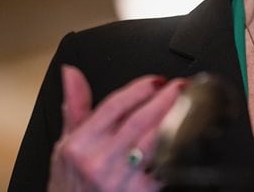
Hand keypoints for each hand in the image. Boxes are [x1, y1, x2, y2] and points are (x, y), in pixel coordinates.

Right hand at [48, 65, 185, 191]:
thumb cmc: (70, 183)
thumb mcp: (64, 143)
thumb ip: (75, 105)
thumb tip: (71, 72)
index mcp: (81, 144)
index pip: (115, 105)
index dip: (140, 88)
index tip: (156, 80)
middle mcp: (100, 160)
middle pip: (140, 119)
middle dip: (165, 97)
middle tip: (180, 86)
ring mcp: (121, 178)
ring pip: (155, 139)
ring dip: (176, 117)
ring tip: (188, 103)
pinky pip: (165, 165)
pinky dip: (177, 146)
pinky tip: (187, 133)